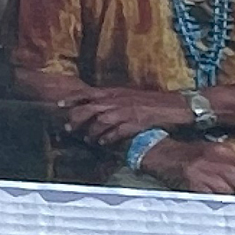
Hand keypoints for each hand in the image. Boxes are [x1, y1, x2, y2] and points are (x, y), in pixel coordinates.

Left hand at [56, 85, 191, 145]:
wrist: (176, 105)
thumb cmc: (152, 101)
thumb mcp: (129, 95)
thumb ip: (113, 98)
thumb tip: (97, 103)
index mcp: (115, 91)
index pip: (87, 92)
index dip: (71, 98)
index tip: (58, 104)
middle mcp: (117, 99)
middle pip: (89, 108)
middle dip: (76, 119)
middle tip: (68, 129)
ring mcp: (126, 110)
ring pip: (100, 121)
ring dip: (91, 132)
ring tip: (87, 140)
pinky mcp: (136, 122)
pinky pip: (117, 131)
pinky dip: (107, 138)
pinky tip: (102, 143)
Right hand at [138, 136, 234, 194]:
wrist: (157, 152)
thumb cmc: (185, 152)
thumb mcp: (209, 150)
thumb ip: (229, 161)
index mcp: (220, 150)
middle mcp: (214, 160)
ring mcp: (203, 173)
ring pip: (229, 192)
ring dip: (228, 195)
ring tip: (221, 192)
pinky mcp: (193, 185)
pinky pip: (213, 198)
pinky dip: (214, 199)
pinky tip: (211, 196)